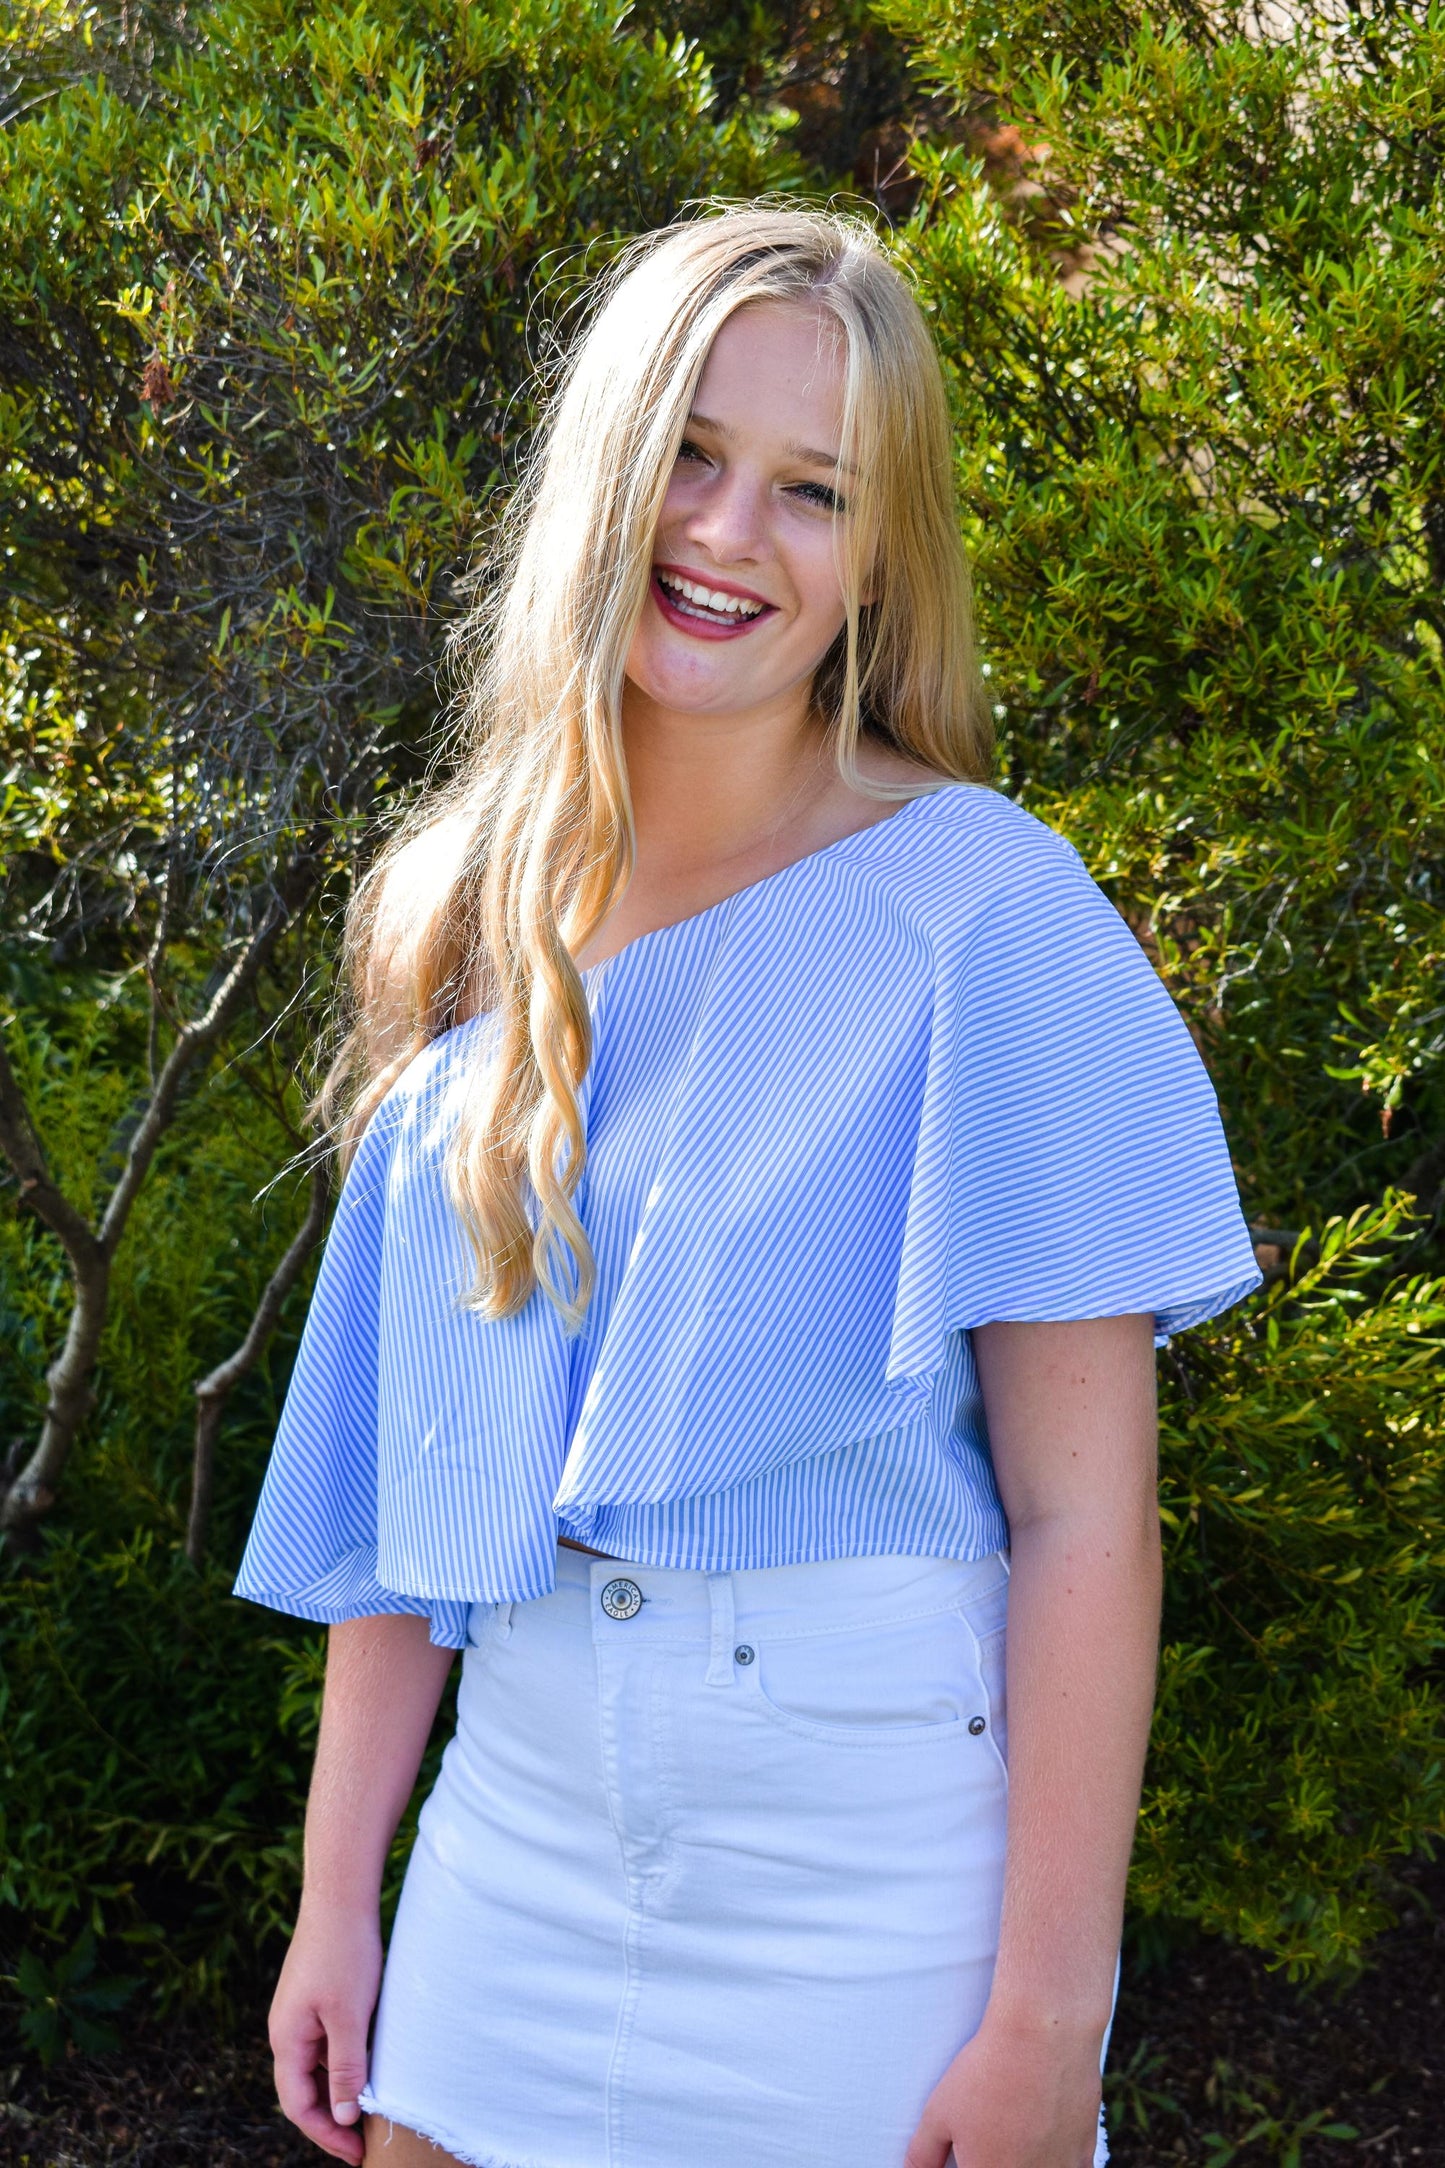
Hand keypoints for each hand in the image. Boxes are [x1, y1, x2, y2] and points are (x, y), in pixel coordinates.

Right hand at [269, 1897, 383, 2163]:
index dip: (326, 2134)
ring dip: (339, 2090)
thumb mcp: (349, 2017)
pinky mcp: (315, 1997)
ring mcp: (299, 2013)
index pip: (298, 2106)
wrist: (340, 1895)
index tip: (356, 2154)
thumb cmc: (345, 1953)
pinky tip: (369, 2064)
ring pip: (315, 2067)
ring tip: (371, 2109)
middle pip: (303, 2091)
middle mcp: (286, 2031)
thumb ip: (345, 2068)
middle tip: (363, 2141)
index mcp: (286, 2040)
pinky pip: (325, 2043)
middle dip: (331, 2120)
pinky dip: (343, 2062)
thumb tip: (343, 2117)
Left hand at [903, 2008, 1102, 2167]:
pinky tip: (1042, 2138)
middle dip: (992, 2157)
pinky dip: (1054, 2160)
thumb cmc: (987, 2072)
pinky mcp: (1085, 2154)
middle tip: (987, 2132)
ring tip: (1011, 2128)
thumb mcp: (939, 2112)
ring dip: (1023, 2160)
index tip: (964, 2149)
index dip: (964, 2162)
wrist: (1044, 2035)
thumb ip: (924, 2153)